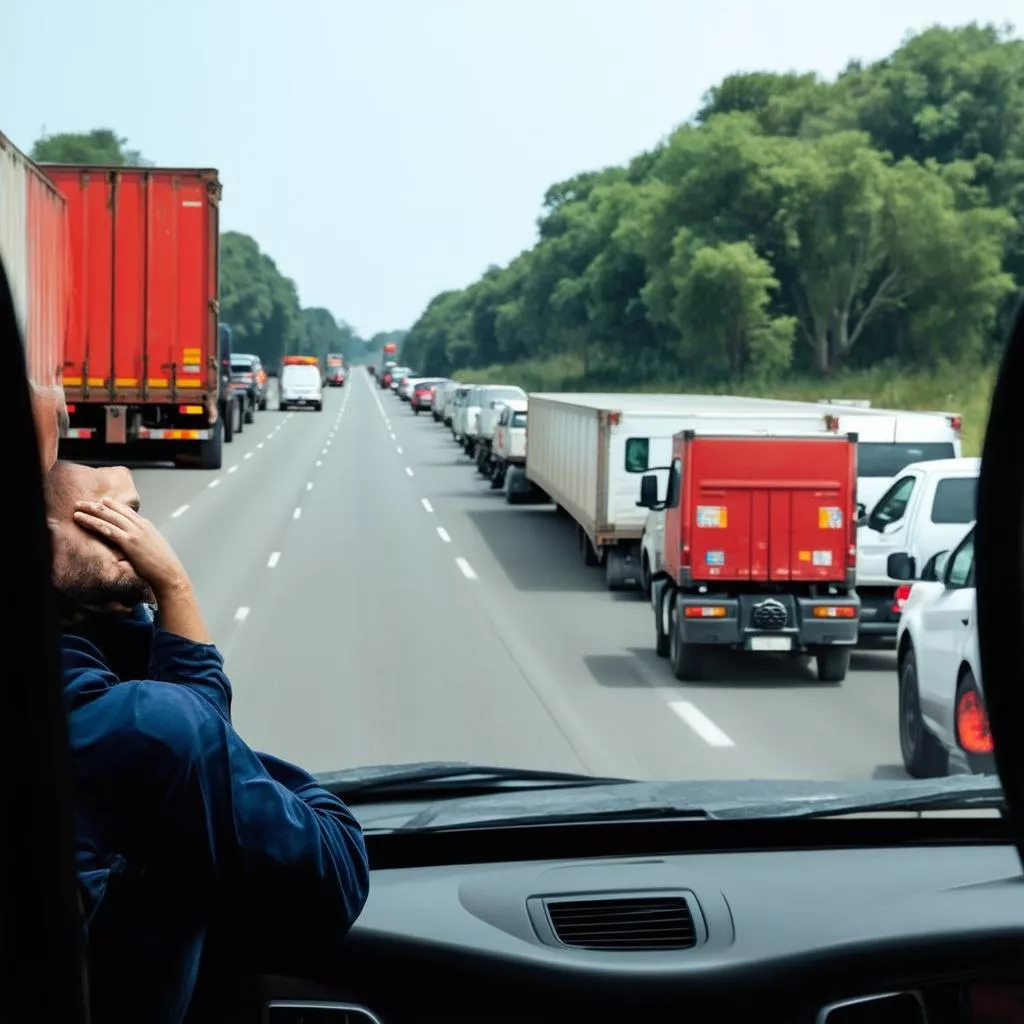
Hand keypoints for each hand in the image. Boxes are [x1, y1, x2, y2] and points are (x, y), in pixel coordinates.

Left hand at [73, 498, 189, 596]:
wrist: (169, 573)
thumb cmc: (162, 566)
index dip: (113, 505)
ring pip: (108, 517)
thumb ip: (144, 542)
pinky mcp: (129, 542)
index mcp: (147, 526)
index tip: (102, 501)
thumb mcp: (155, 548)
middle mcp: (141, 526)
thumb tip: (136, 545)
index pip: (127, 511)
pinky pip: (106, 529)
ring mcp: (135, 533)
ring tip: (77, 507)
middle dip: (98, 505)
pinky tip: (81, 519)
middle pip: (115, 511)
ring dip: (91, 511)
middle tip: (83, 502)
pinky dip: (92, 522)